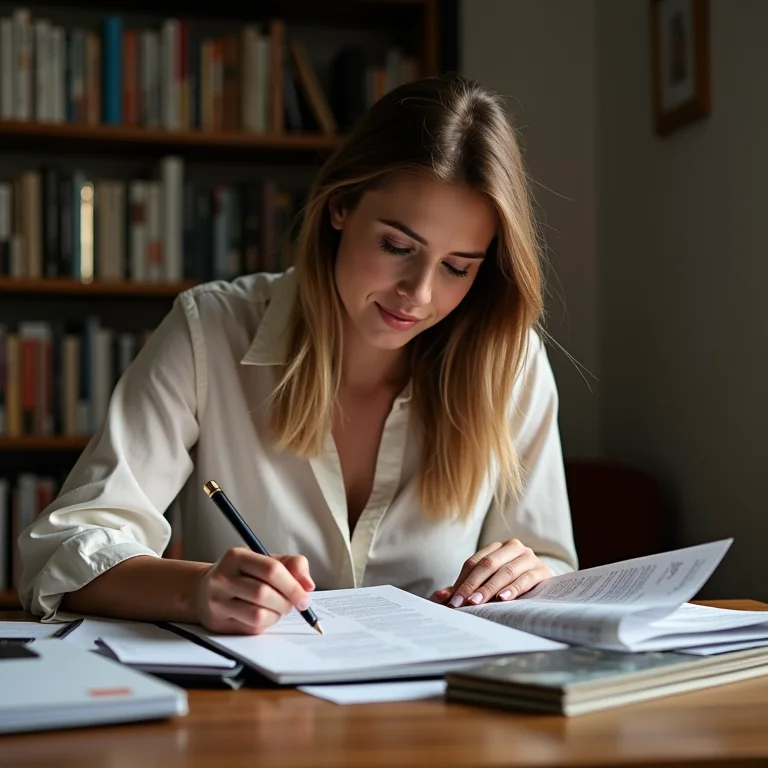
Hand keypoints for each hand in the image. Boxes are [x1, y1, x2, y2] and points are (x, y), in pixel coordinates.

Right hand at [195, 547, 314, 633]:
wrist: (203, 590)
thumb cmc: (242, 574)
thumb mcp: (265, 560)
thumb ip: (292, 565)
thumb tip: (308, 585)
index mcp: (236, 556)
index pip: (271, 570)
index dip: (293, 585)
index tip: (305, 596)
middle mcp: (223, 578)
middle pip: (264, 593)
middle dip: (286, 602)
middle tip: (293, 604)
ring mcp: (217, 602)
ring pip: (258, 614)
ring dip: (276, 615)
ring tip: (277, 608)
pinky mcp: (217, 623)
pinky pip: (251, 628)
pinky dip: (265, 624)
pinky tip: (263, 615)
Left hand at [430, 539, 551, 607]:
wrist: (546, 584)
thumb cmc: (511, 583)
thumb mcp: (487, 583)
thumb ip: (464, 588)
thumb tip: (439, 597)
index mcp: (496, 547)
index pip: (474, 563)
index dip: (462, 581)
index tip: (451, 600)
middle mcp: (512, 547)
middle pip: (487, 565)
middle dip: (473, 585)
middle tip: (461, 603)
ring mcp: (529, 557)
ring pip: (505, 571)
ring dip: (490, 588)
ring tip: (477, 602)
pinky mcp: (542, 570)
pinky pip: (526, 579)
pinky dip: (513, 589)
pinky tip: (503, 599)